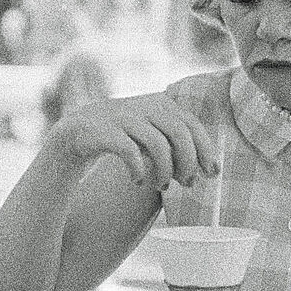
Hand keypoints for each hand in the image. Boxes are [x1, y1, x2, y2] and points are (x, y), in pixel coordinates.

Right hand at [46, 93, 220, 187]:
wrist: (78, 131)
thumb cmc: (124, 136)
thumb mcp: (153, 131)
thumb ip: (177, 141)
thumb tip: (208, 167)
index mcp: (162, 104)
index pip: (192, 125)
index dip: (206, 150)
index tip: (212, 173)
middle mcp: (146, 106)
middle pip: (179, 133)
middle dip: (188, 162)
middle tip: (187, 184)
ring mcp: (125, 117)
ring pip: (158, 144)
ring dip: (165, 170)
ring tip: (162, 186)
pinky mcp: (106, 131)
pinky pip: (130, 151)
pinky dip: (139, 170)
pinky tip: (138, 181)